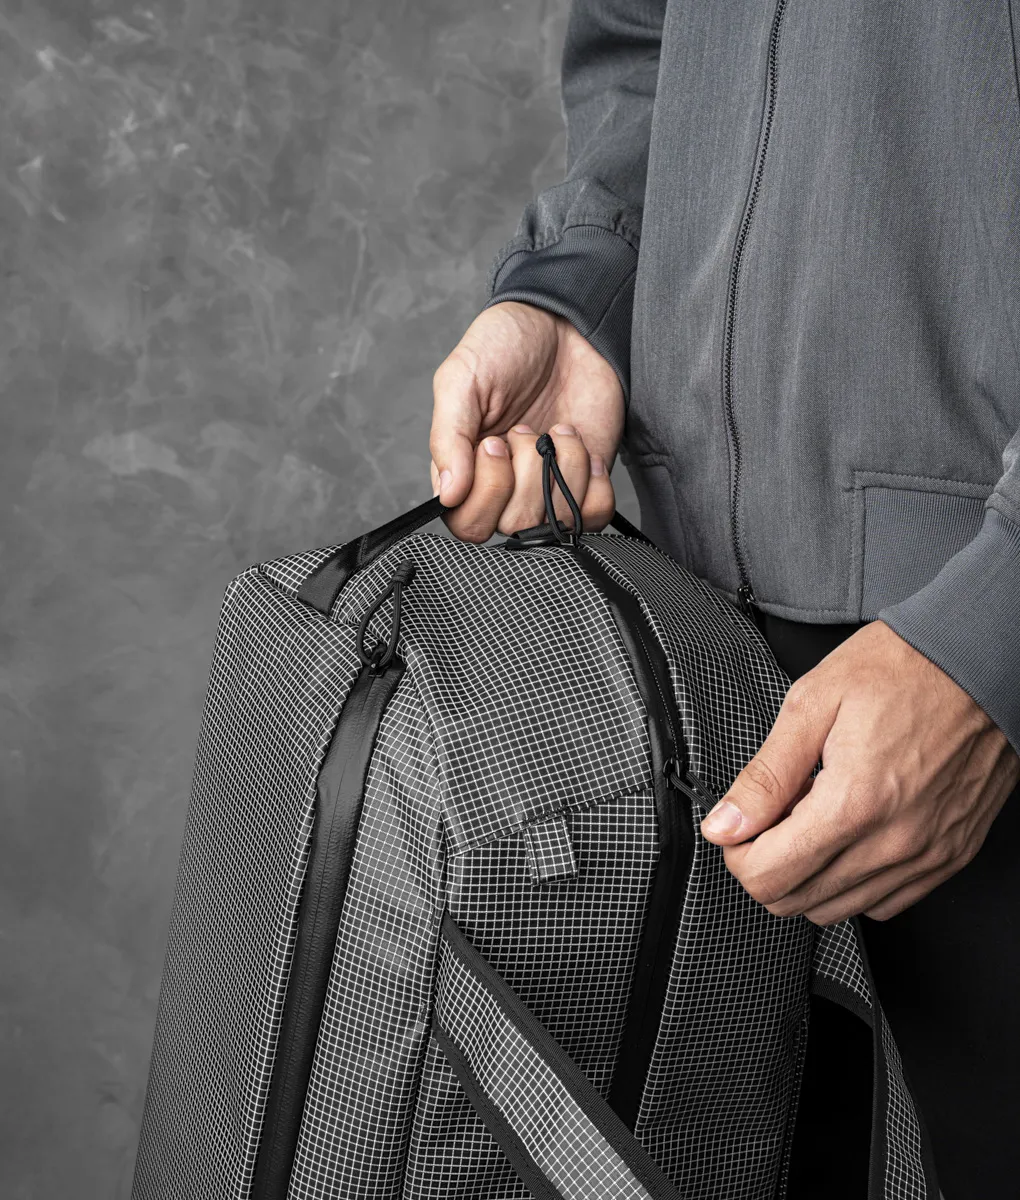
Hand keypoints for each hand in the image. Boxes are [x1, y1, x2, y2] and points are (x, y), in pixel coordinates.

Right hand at [429, 301, 624, 541]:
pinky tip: (582, 447)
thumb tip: (447, 494)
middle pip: (512, 526)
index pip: (466, 523)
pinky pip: (593, 515)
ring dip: (562, 470)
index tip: (493, 442)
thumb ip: (447, 438)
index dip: (485, 493)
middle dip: (526, 476)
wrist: (565, 322)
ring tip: (557, 431)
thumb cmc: (505, 345)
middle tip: (525, 430)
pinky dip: (592, 484)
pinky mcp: (587, 480)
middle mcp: (506, 487)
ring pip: (555, 521)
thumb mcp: (461, 380)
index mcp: (465, 470)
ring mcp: (549, 487)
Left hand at [699, 620, 1019, 923]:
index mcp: (853, 803)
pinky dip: (852, 882)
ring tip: (811, 819)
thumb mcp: (813, 703)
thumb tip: (724, 825)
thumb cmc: (901, 670)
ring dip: (807, 875)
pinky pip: (884, 902)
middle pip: (796, 902)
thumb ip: (765, 776)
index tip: (738, 826)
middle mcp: (893, 842)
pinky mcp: (949, 857)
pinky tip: (847, 834)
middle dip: (765, 866)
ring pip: (837, 909)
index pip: (769, 877)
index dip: (738, 853)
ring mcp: (926, 856)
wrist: (979, 662)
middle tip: (769, 820)